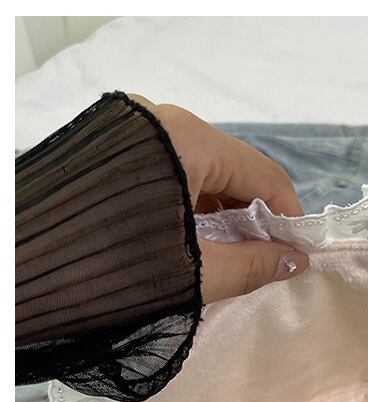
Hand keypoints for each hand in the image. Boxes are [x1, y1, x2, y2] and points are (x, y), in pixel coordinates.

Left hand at [127, 94, 308, 303]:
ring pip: (203, 173)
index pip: (263, 173)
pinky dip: (194, 207)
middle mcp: (164, 123)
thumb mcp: (195, 270)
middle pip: (233, 170)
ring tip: (232, 255)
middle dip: (255, 217)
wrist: (22, 265)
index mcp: (188, 140)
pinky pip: (174, 175)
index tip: (299, 251)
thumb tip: (295, 263)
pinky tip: (198, 240)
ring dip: (224, 214)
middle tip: (266, 258)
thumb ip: (253, 265)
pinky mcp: (118, 151)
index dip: (288, 215)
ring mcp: (137, 133)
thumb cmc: (114, 264)